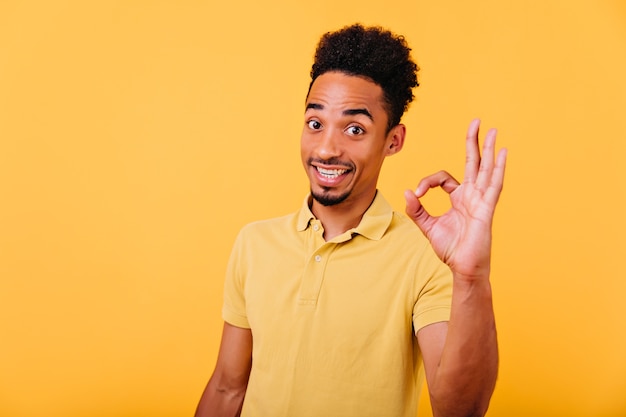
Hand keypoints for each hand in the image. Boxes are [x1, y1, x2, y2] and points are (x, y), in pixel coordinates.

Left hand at [404, 119, 506, 280]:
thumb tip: (407, 192)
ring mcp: (481, 200)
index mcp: (458, 198)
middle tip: (475, 122)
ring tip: (492, 131)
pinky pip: (494, 184)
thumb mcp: (428, 226)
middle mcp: (472, 195)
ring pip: (486, 169)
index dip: (427, 182)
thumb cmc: (451, 249)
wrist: (463, 267)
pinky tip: (501, 153)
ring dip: (488, 149)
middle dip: (473, 142)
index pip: (443, 178)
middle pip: (473, 163)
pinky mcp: (487, 208)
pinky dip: (498, 168)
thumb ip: (417, 210)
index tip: (417, 194)